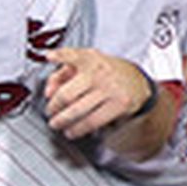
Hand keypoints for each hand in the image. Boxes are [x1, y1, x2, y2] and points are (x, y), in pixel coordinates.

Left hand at [42, 47, 157, 137]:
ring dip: (62, 121)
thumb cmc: (106, 73)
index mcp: (90, 58)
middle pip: (67, 94)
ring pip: (77, 111)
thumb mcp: (86, 64)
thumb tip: (48, 91)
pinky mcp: (119, 104)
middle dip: (53, 107)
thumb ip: (62, 73)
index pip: (74, 54)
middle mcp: (100, 72)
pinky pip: (92, 122)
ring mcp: (110, 89)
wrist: (137, 82)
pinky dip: (78, 129)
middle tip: (50, 112)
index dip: (61, 55)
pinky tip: (72, 131)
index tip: (50, 56)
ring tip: (57, 124)